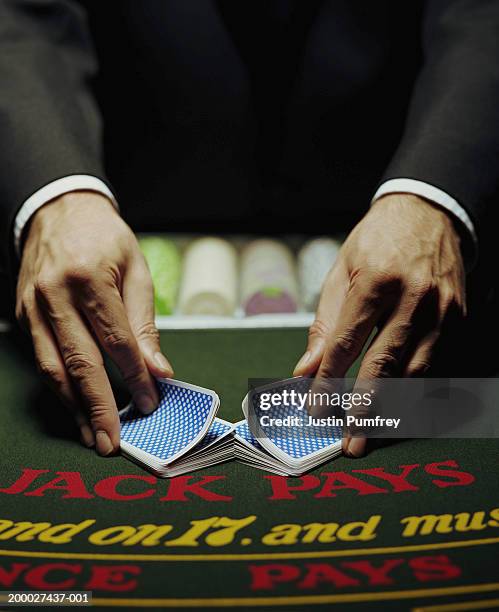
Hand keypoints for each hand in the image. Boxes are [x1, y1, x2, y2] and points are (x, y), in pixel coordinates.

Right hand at [16, 192, 173, 454]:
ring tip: (92, 435)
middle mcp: (55, 294)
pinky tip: (75, 406)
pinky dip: (60, 387)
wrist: (59, 211)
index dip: (135, 377)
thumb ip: (145, 324)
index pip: (117, 340)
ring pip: (53, 368)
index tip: (151, 401)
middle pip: (80, 362)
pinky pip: (42, 359)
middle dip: (100, 406)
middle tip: (113, 440)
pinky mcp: (23, 316)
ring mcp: (33, 307)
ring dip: (74, 407)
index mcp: (89, 277)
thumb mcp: (136, 271)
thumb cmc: (105, 239)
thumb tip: (158, 370)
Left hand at [294, 194, 465, 456]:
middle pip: (385, 364)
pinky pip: (436, 362)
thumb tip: (304, 370)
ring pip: (416, 371)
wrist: (426, 214)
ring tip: (372, 433)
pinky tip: (402, 408)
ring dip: (392, 407)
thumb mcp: (340, 274)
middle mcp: (413, 296)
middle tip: (351, 442)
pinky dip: (417, 388)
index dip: (330, 379)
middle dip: (364, 409)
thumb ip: (324, 325)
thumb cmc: (375, 243)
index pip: (348, 342)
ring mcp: (442, 308)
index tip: (315, 407)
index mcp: (375, 279)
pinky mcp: (458, 316)